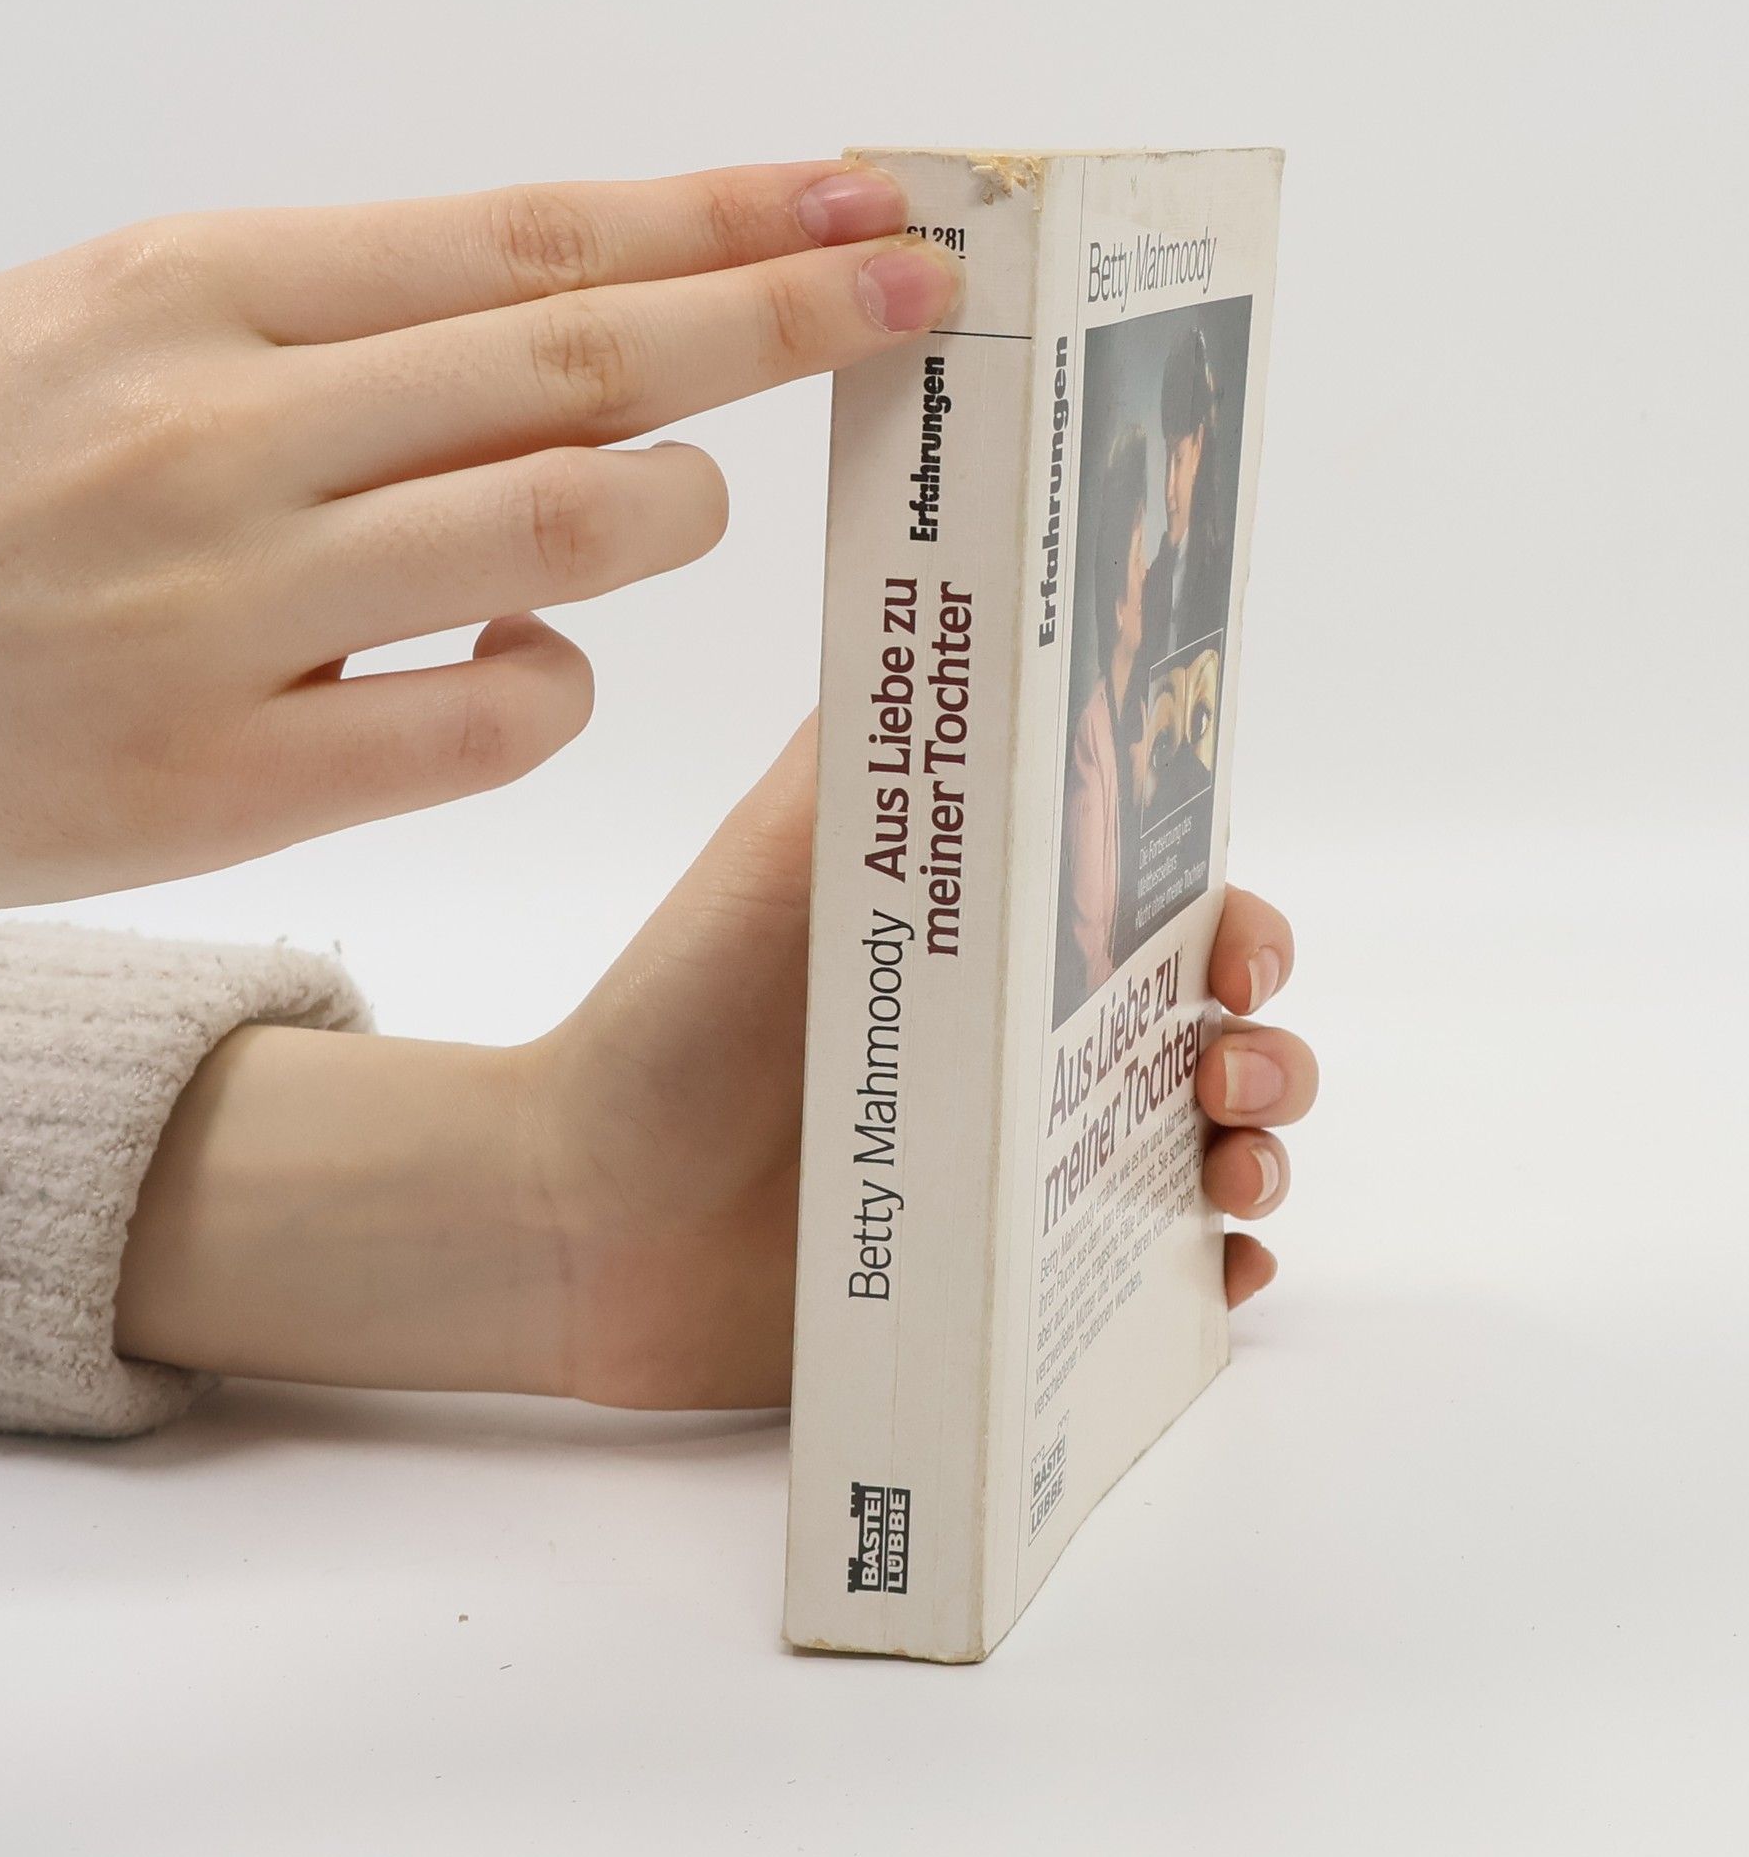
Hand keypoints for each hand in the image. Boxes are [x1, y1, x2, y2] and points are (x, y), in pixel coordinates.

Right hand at [0, 161, 955, 916]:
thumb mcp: (99, 331)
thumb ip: (321, 323)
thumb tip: (554, 332)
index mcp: (191, 291)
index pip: (522, 236)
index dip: (715, 216)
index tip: (851, 201)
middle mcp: (224, 432)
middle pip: (581, 355)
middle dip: (779, 318)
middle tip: (917, 293)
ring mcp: (229, 610)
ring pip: (560, 527)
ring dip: (676, 511)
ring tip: (689, 505)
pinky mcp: (228, 782)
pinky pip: (490, 721)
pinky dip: (556, 687)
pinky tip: (528, 666)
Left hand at [115, 727, 1316, 1407]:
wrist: (586, 1207)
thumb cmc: (680, 1015)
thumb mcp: (780, 849)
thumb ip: (873, 732)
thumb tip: (962, 570)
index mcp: (995, 941)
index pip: (1164, 915)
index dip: (1234, 926)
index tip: (1234, 949)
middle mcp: (1026, 1048)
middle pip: (1210, 1035)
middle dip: (1269, 1046)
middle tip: (1231, 1068)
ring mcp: (1021, 1170)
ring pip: (1203, 1153)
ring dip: (1261, 1152)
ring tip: (1234, 1172)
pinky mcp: (999, 1281)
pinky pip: (1142, 1287)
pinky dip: (1212, 1281)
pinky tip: (1220, 1276)